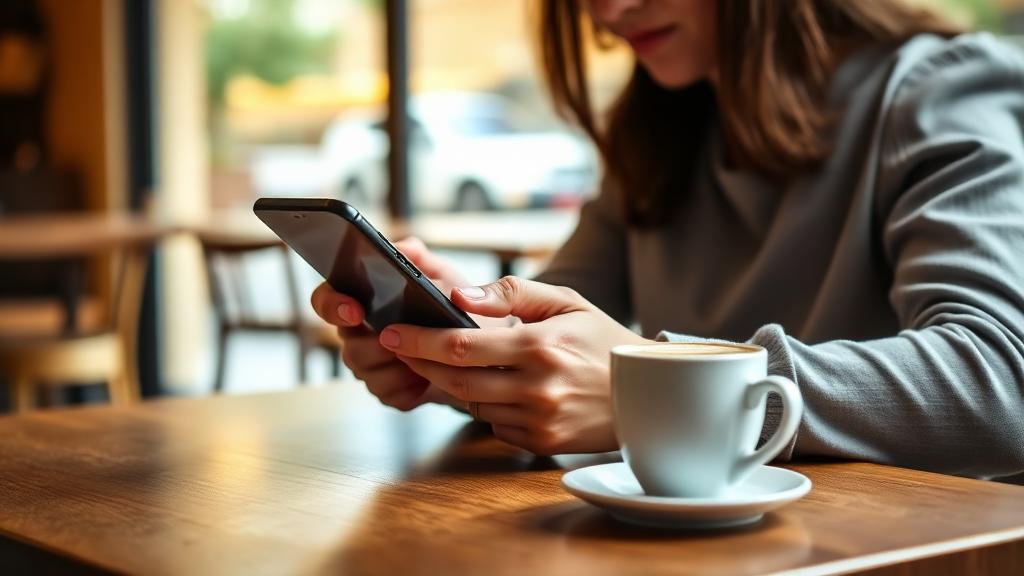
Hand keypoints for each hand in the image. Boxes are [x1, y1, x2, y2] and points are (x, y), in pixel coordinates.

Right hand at [310, 237, 465, 410]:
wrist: (476, 348)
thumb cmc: (452, 307)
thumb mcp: (441, 275)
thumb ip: (419, 257)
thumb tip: (403, 247)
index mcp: (360, 302)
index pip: (325, 301)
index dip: (333, 305)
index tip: (356, 309)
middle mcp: (356, 336)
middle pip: (348, 345)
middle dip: (378, 342)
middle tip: (407, 335)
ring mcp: (369, 367)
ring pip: (366, 372)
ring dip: (398, 363)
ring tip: (425, 353)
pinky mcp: (387, 392)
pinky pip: (388, 394)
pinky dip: (411, 385)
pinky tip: (427, 375)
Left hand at [378, 276, 650, 454]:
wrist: (650, 394)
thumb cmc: (603, 340)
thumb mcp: (567, 302)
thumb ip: (512, 293)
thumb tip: (461, 297)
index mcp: (540, 346)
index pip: (460, 346)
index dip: (418, 340)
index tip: (390, 332)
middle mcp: (536, 387)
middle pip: (454, 379)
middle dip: (420, 363)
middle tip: (399, 347)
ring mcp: (538, 419)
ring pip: (470, 402)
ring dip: (449, 384)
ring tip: (440, 362)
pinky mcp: (540, 442)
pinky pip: (494, 423)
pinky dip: (483, 404)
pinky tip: (492, 387)